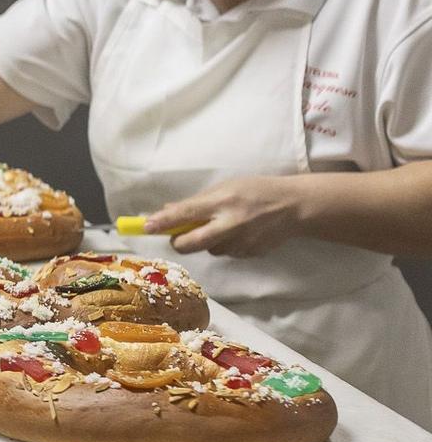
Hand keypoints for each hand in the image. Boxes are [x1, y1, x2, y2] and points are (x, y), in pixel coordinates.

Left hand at [149, 176, 308, 256]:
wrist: (295, 207)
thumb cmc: (256, 190)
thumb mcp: (226, 187)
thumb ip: (196, 201)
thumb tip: (165, 211)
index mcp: (223, 202)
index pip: (185, 214)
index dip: (163, 222)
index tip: (146, 226)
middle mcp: (231, 224)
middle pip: (190, 244)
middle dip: (178, 242)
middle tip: (177, 236)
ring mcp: (241, 242)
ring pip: (208, 249)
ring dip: (207, 241)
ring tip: (224, 225)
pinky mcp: (250, 254)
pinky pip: (226, 253)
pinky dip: (224, 244)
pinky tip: (239, 232)